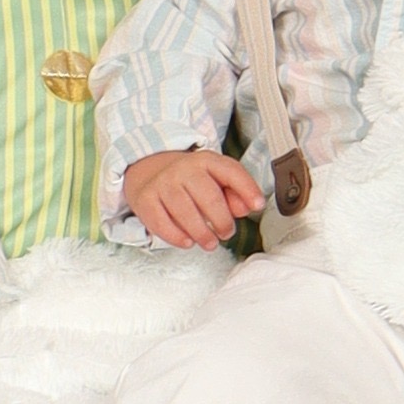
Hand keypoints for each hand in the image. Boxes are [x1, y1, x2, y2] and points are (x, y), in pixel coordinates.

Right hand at [126, 147, 263, 249]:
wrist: (148, 169)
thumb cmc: (189, 180)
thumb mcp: (214, 179)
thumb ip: (235, 193)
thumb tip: (247, 207)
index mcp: (206, 161)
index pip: (230, 171)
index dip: (247, 189)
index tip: (258, 205)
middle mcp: (184, 169)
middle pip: (208, 197)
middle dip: (222, 221)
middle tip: (226, 233)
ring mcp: (163, 183)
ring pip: (185, 212)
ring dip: (202, 233)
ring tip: (210, 243)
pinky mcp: (145, 199)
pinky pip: (161, 222)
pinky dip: (177, 236)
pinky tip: (188, 242)